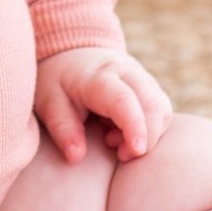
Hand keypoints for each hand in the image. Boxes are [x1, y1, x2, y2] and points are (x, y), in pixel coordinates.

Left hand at [35, 46, 173, 164]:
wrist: (73, 54)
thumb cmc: (59, 81)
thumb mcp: (49, 102)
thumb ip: (62, 128)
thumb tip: (76, 156)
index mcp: (98, 76)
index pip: (123, 99)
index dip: (134, 126)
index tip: (137, 151)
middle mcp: (127, 73)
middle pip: (153, 103)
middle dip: (148, 137)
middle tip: (120, 155)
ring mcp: (142, 79)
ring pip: (162, 108)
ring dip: (148, 134)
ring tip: (112, 140)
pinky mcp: (150, 88)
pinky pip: (161, 111)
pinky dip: (149, 129)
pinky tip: (121, 133)